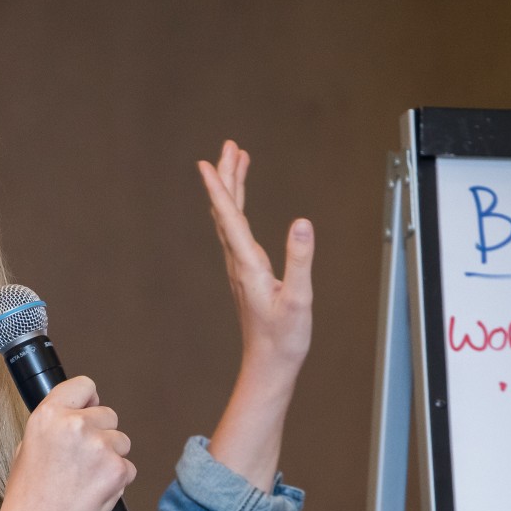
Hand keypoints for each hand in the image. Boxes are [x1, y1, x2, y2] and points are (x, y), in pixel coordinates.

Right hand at [0, 376, 134, 510]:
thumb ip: (55, 426)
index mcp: (49, 415)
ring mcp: (99, 447)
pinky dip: (116, 479)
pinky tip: (94, 491)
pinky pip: (127, 466)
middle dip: (100, 433)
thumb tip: (78, 415)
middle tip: (82, 459)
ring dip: (110, 456)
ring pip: (121, 441)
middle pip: (108, 414)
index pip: (84, 386)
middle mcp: (75, 425)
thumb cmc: (28, 496)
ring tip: (86, 478)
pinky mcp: (117, 470)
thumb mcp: (27, 447)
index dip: (87, 401)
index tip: (87, 410)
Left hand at [197, 140, 313, 385]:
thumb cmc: (284, 338)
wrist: (269, 365)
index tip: (207, 162)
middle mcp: (238, 262)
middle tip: (230, 145)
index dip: (219, 188)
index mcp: (248, 265)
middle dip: (227, 176)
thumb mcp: (299, 299)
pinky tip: (240, 205)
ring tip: (237, 161)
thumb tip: (303, 223)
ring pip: (230, 219)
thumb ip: (301, 260)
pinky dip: (236, 208)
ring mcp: (240, 268)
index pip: (229, 218)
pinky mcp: (246, 274)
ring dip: (232, 188)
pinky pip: (236, 231)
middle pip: (226, 211)